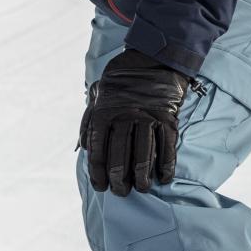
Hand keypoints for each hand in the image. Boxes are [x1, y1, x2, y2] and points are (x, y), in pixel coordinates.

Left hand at [79, 49, 191, 195]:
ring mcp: (148, 118)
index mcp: (104, 113)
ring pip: (144, 154)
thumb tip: (82, 149)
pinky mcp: (168, 118)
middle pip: (120, 157)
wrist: (151, 58)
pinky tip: (163, 178)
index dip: (98, 173)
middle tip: (120, 192)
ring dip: (142, 176)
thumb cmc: (120, 82)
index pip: (98, 150)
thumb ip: (89, 122)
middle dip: (119, 179)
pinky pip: (167, 147)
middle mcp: (124, 117)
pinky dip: (166, 165)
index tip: (100, 187)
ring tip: (141, 188)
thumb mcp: (97, 96)